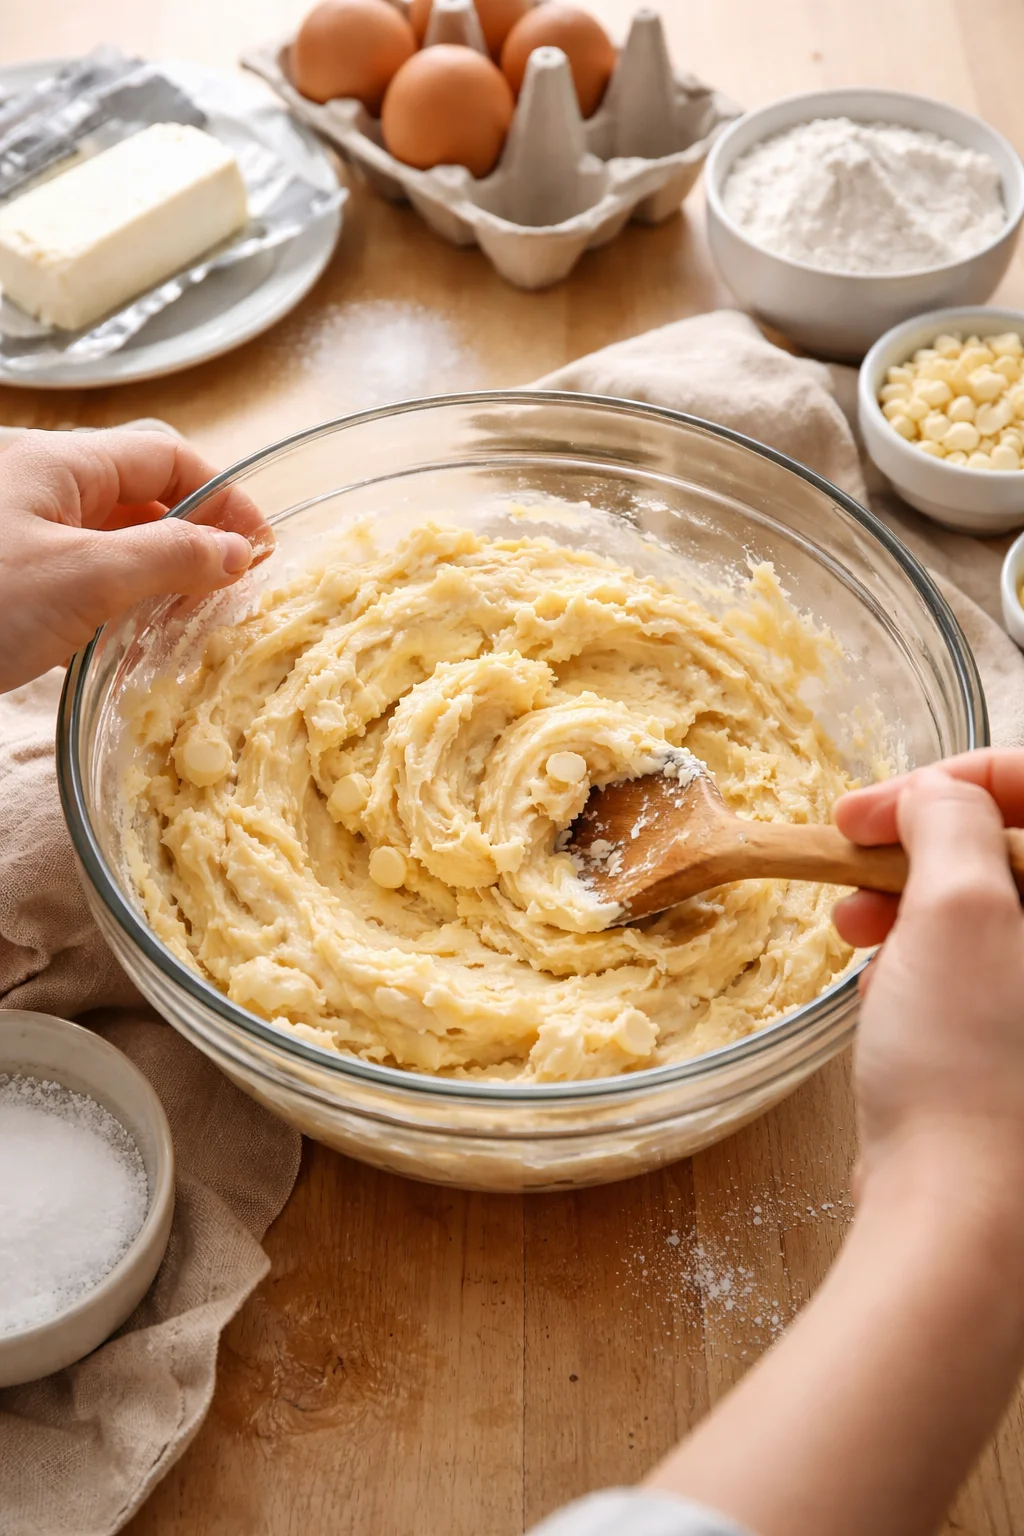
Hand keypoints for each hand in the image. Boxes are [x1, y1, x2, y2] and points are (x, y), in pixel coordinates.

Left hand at [0, 428, 272, 692]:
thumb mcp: (84, 575)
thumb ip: (169, 556)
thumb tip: (239, 552)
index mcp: (60, 464)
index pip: (165, 457)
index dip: (221, 496)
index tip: (260, 548)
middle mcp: (43, 493)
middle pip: (142, 503)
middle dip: (194, 544)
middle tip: (232, 593)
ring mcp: (23, 542)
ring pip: (114, 551)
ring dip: (158, 584)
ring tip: (193, 625)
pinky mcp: (13, 590)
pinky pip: (81, 589)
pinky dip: (116, 614)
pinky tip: (135, 651)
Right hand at [833, 752, 1023, 1214]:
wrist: (958, 1218)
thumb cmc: (968, 1067)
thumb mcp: (957, 908)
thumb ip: (951, 819)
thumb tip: (934, 795)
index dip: (955, 780)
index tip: (879, 806)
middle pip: (1007, 847)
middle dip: (922, 842)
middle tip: (853, 859)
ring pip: (985, 907)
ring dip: (910, 900)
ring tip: (853, 928)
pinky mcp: (1014, 1046)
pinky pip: (973, 967)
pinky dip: (922, 960)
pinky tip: (883, 990)